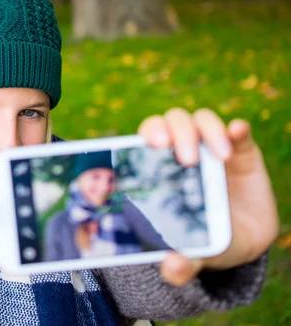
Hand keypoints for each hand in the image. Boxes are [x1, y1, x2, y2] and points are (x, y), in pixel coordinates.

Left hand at [138, 108, 278, 285]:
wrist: (241, 242)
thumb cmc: (203, 239)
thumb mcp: (194, 253)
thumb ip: (181, 263)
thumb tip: (172, 268)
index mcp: (160, 170)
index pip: (147, 138)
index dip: (148, 135)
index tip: (154, 144)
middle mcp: (182, 151)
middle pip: (171, 122)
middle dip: (176, 132)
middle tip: (185, 158)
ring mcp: (210, 148)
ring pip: (201, 120)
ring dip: (207, 130)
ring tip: (220, 156)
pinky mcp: (242, 150)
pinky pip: (238, 132)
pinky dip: (237, 129)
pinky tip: (238, 133)